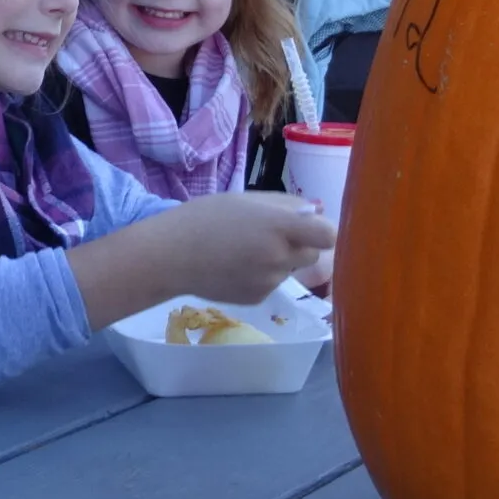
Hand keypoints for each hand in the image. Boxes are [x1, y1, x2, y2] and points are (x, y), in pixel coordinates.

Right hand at [163, 191, 336, 305]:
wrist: (171, 255)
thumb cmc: (205, 218)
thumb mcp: (246, 200)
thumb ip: (285, 205)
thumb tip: (315, 213)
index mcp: (278, 227)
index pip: (327, 235)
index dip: (323, 231)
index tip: (311, 228)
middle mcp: (279, 257)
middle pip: (312, 254)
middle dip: (299, 245)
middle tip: (271, 237)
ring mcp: (270, 281)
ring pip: (290, 269)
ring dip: (279, 261)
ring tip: (245, 252)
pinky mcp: (258, 299)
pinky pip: (272, 284)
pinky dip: (261, 276)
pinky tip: (236, 268)